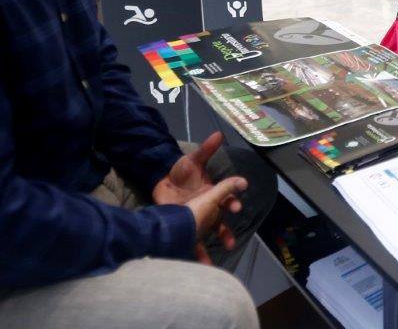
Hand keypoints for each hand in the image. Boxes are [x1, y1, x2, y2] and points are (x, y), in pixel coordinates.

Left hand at [152, 132, 245, 264]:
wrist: (161, 182)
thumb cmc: (181, 171)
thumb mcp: (193, 160)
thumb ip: (206, 149)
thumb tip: (219, 133)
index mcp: (213, 193)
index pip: (226, 199)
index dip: (231, 202)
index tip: (236, 206)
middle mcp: (208, 208)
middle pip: (221, 222)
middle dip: (227, 232)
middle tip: (230, 241)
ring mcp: (197, 219)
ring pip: (210, 235)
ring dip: (215, 246)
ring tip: (217, 257)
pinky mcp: (184, 228)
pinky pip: (192, 243)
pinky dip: (197, 255)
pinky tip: (201, 265)